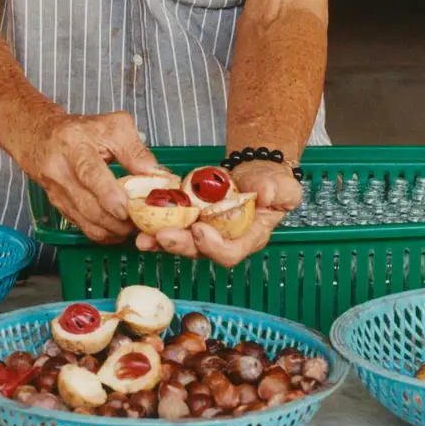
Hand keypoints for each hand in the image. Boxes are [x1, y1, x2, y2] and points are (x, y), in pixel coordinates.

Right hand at [23, 110, 162, 244]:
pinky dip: (103, 233)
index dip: (108, 194)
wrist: (42, 138)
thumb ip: (135, 150)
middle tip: (140, 223)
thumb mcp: (112, 127)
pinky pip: (82, 227)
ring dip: (111, 230)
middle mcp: (61, 171)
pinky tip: (118, 229)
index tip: (126, 209)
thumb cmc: (81, 131)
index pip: (89, 173)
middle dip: (115, 220)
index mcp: (75, 146)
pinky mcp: (59, 207)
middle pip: (87, 204)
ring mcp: (57, 192)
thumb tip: (156, 175)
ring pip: (85, 221)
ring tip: (133, 227)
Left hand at [134, 159, 302, 268]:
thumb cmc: (272, 183)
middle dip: (179, 244)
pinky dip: (155, 225)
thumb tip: (264, 193)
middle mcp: (223, 240)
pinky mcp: (190, 219)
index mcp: (248, 238)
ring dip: (160, 240)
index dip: (214, 246)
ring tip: (143, 237)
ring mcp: (204, 230)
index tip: (201, 229)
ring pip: (181, 242)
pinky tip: (140, 223)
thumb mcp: (283, 186)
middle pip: (199, 250)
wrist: (257, 172)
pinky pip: (172, 225)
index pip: (231, 252)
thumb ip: (277, 190)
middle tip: (162, 235)